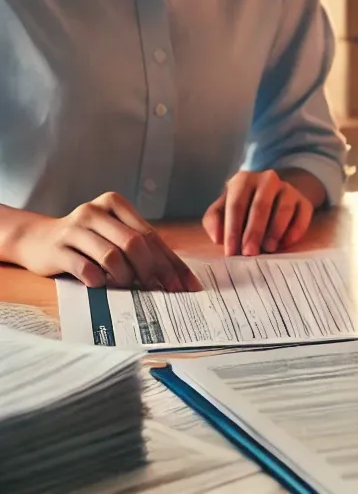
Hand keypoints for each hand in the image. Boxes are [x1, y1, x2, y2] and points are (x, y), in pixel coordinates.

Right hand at [12, 192, 200, 290]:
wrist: (36, 239)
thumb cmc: (85, 240)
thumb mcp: (112, 234)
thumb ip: (138, 246)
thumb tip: (173, 275)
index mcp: (115, 204)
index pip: (150, 234)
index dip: (169, 260)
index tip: (184, 283)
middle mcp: (96, 211)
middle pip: (134, 242)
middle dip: (152, 270)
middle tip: (162, 289)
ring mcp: (74, 228)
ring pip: (112, 255)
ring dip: (125, 276)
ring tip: (128, 286)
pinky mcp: (57, 249)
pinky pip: (84, 267)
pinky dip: (98, 280)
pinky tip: (101, 285)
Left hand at [203, 169, 320, 255]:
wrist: (274, 194)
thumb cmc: (242, 206)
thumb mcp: (223, 208)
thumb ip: (214, 220)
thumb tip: (218, 237)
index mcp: (244, 180)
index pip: (236, 205)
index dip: (233, 230)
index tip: (230, 252)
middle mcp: (268, 180)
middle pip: (260, 206)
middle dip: (254, 232)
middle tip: (249, 253)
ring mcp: (288, 189)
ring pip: (284, 209)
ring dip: (275, 231)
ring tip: (268, 249)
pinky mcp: (304, 201)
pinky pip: (302, 216)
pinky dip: (294, 231)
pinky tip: (285, 244)